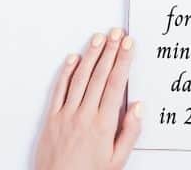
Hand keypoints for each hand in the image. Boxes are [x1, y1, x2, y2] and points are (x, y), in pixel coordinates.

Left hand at [35, 29, 140, 169]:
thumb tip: (138, 107)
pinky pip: (60, 89)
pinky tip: (73, 58)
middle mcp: (84, 114)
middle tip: (117, 33)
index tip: (129, 45)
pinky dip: (66, 72)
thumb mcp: (117, 161)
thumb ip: (129, 132)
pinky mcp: (52, 117)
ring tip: (98, 38)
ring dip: (90, 55)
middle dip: (110, 51)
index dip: (123, 61)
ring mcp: (67, 114)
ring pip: (80, 78)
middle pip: (100, 75)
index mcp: (103, 124)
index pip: (116, 84)